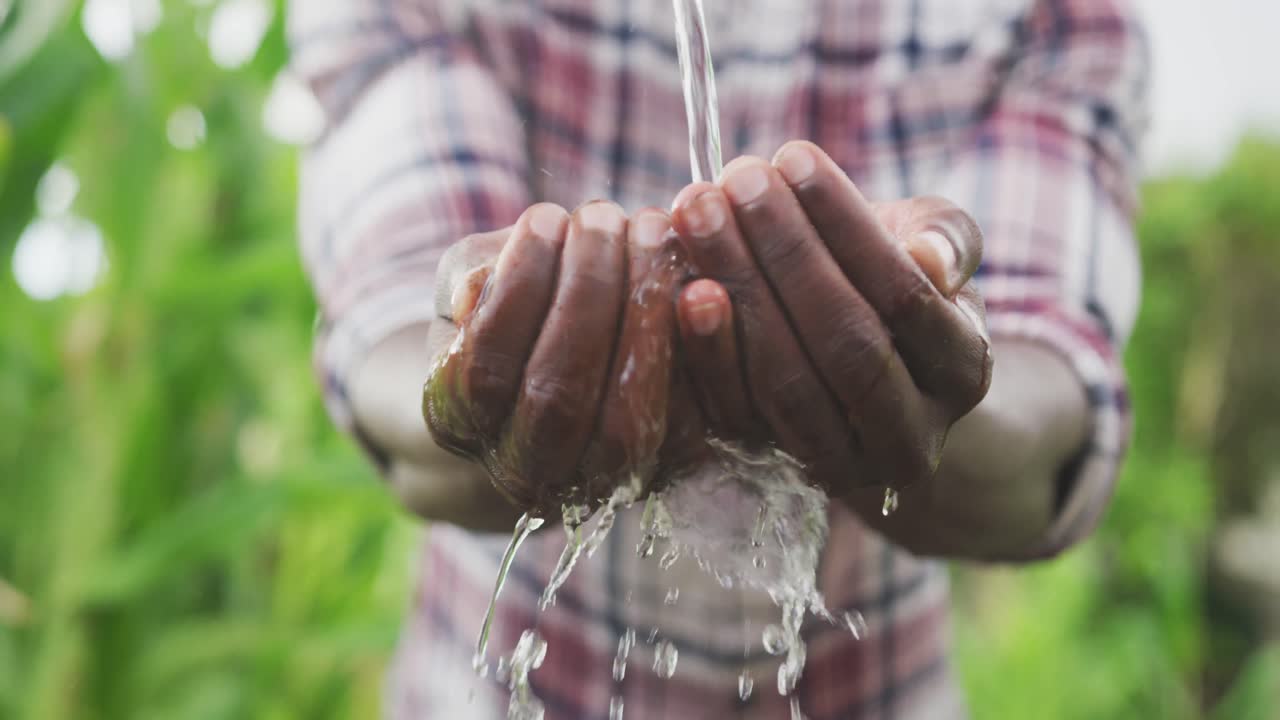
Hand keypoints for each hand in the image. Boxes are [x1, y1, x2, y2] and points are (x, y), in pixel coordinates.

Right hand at [423, 202, 695, 513]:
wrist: (566, 376)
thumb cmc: (514, 309)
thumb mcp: (477, 281)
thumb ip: (473, 277)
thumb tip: (480, 289)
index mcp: (459, 420)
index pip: (485, 368)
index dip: (518, 289)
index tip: (545, 215)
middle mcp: (524, 468)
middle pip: (557, 398)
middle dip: (585, 295)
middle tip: (603, 216)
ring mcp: (597, 480)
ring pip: (622, 420)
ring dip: (641, 315)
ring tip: (648, 231)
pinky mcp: (666, 468)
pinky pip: (686, 423)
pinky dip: (696, 350)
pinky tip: (696, 275)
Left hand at [669, 141, 992, 499]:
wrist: (862, 366)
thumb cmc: (894, 281)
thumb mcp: (933, 248)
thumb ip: (945, 238)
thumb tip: (929, 258)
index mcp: (964, 373)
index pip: (905, 296)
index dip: (846, 225)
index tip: (793, 155)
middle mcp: (910, 436)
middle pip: (846, 346)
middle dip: (786, 253)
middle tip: (736, 178)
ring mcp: (840, 464)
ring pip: (787, 383)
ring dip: (738, 289)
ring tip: (698, 210)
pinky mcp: (774, 468)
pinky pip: (737, 414)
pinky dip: (707, 351)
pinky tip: (684, 285)